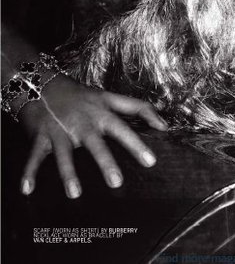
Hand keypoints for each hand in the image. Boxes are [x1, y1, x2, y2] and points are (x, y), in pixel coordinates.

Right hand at [18, 74, 167, 198]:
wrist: (43, 85)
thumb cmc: (81, 95)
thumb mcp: (109, 97)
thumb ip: (138, 108)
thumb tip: (164, 124)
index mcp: (102, 113)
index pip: (124, 127)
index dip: (137, 143)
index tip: (151, 161)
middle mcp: (83, 123)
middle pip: (96, 144)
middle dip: (105, 162)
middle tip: (117, 182)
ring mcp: (61, 131)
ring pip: (65, 154)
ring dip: (69, 173)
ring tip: (75, 193)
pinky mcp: (41, 137)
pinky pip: (35, 157)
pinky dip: (29, 173)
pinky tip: (27, 190)